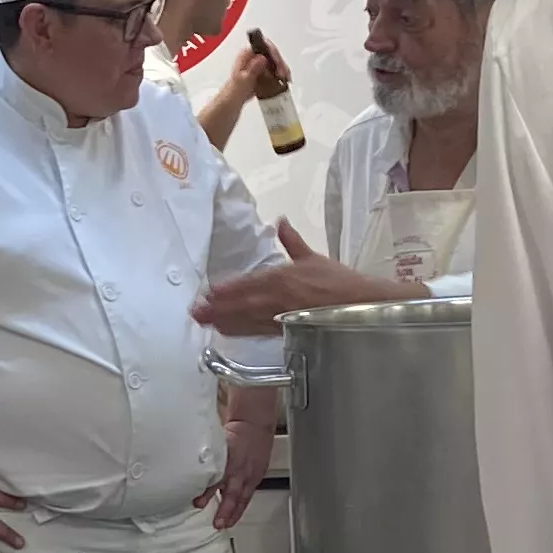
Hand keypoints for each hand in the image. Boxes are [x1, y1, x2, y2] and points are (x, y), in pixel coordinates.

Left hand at [195, 221, 410, 336]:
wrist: (358, 306)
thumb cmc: (338, 282)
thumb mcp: (312, 256)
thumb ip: (291, 240)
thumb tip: (280, 220)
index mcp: (279, 277)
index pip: (245, 284)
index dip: (224, 290)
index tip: (206, 292)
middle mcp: (274, 298)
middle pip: (239, 304)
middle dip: (216, 308)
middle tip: (195, 312)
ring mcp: (278, 317)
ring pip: (244, 320)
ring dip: (223, 321)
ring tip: (204, 322)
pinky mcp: (284, 331)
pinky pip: (257, 331)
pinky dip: (240, 331)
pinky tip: (227, 332)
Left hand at [199, 383, 279, 530]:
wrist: (254, 425)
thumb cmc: (234, 433)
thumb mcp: (217, 443)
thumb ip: (206, 458)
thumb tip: (188, 469)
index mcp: (228, 461)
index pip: (216, 480)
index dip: (207, 493)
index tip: (197, 503)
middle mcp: (240, 470)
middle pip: (232, 494)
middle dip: (224, 510)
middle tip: (217, 523)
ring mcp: (250, 476)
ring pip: (242, 499)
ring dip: (233, 513)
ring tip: (225, 525)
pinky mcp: (256, 478)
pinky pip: (248, 496)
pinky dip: (240, 507)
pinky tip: (234, 516)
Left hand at [233, 32, 291, 97]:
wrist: (235, 99)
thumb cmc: (236, 89)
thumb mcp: (243, 79)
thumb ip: (252, 69)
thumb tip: (261, 57)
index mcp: (246, 54)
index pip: (263, 45)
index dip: (273, 52)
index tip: (277, 63)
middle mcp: (254, 56)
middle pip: (272, 53)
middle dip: (280, 62)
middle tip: (282, 73)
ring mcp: (260, 62)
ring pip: (276, 60)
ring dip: (283, 68)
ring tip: (286, 78)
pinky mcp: (264, 70)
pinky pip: (276, 68)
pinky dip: (282, 73)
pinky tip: (285, 79)